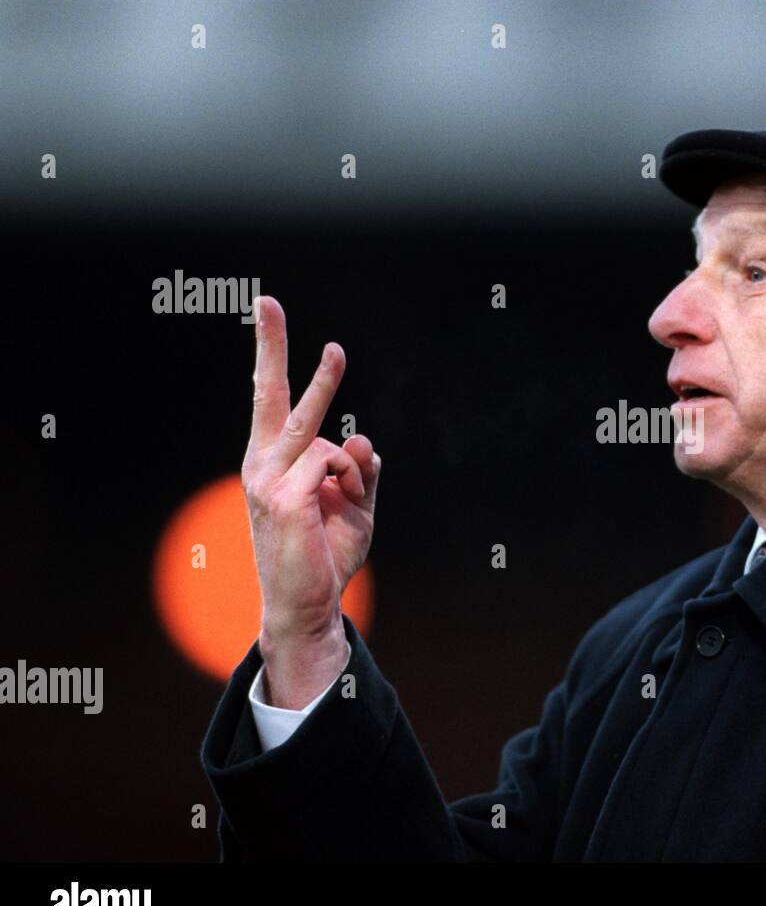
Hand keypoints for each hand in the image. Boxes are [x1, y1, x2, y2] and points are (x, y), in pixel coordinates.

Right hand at [240, 296, 380, 707]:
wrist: (308, 605)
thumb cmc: (326, 556)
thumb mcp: (355, 506)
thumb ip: (362, 470)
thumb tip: (363, 436)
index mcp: (272, 461)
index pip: (269, 398)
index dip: (270, 353)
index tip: (267, 307)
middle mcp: (261, 463)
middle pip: (269, 394)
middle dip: (271, 345)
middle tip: (267, 301)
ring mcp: (267, 478)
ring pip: (324, 435)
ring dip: (351, 466)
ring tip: (346, 498)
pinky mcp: (283, 494)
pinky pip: (334, 459)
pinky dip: (351, 480)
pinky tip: (339, 506)